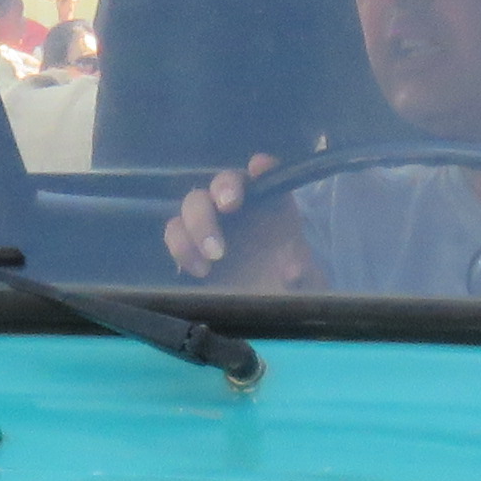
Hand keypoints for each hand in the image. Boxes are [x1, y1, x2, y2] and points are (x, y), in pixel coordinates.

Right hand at [165, 154, 312, 288]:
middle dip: (223, 189)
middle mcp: (241, 207)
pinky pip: (176, 234)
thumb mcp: (304, 283)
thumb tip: (292, 270)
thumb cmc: (291, 289)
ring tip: (213, 258)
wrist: (269, 312)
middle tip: (228, 208)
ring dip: (197, 223)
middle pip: (223, 182)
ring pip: (193, 203)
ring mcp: (213, 224)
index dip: (263, 168)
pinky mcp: (192, 246)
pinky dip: (181, 248)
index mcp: (273, 206)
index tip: (258, 170)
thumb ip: (301, 274)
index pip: (267, 174)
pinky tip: (200, 271)